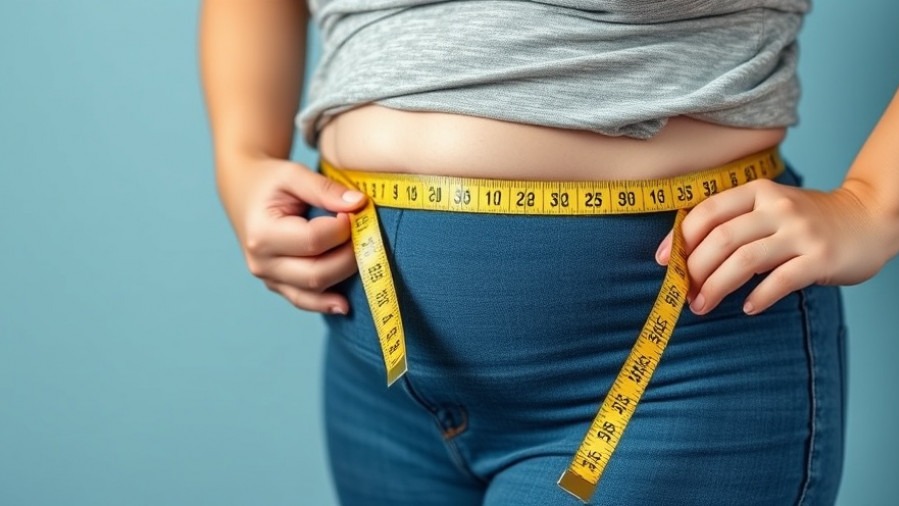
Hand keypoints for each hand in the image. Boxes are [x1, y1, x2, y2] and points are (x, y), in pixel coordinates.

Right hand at [218, 157, 366, 313]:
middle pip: (317, 273)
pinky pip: (305, 301)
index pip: (314, 241)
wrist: (245, 194)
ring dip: (344, 276)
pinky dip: (326, 303)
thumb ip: (325, 188)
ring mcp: (269, 279)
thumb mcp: (293, 174)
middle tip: (364, 233)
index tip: (354, 212)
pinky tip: (345, 304)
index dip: (342, 229)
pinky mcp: (279, 286)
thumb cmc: (270, 183)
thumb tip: (359, 204)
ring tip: (364, 257)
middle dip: (349, 255)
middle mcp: (262, 263)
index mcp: (262, 234)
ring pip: (314, 291)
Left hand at [654, 178, 889, 315]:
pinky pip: (780, 280)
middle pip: (721, 239)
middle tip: (684, 293)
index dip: (680, 238)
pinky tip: (747, 308)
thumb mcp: (770, 208)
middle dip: (694, 270)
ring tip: (702, 306)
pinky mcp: (820, 258)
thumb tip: (685, 255)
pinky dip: (758, 296)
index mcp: (758, 193)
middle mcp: (778, 208)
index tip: (663, 261)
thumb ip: (735, 223)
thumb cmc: (807, 220)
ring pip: (744, 261)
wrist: (869, 219)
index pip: (708, 212)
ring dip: (716, 288)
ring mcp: (800, 232)